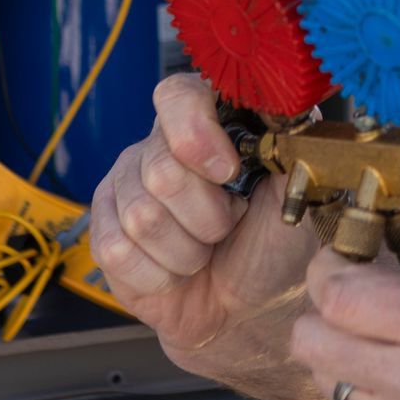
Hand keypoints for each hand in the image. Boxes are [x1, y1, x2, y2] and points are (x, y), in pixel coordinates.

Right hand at [90, 75, 317, 377]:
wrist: (252, 304)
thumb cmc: (276, 242)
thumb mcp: (296, 193)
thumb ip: (290, 147)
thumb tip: (284, 111)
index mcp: (207, 121)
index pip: (177, 95)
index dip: (197, 133)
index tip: (229, 171)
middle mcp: (158, 145)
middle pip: (162, 169)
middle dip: (209, 215)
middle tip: (229, 226)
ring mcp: (125, 187)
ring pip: (142, 216)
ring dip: (189, 250)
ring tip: (207, 250)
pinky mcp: (104, 232)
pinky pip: (117, 251)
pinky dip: (161, 275)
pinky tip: (178, 272)